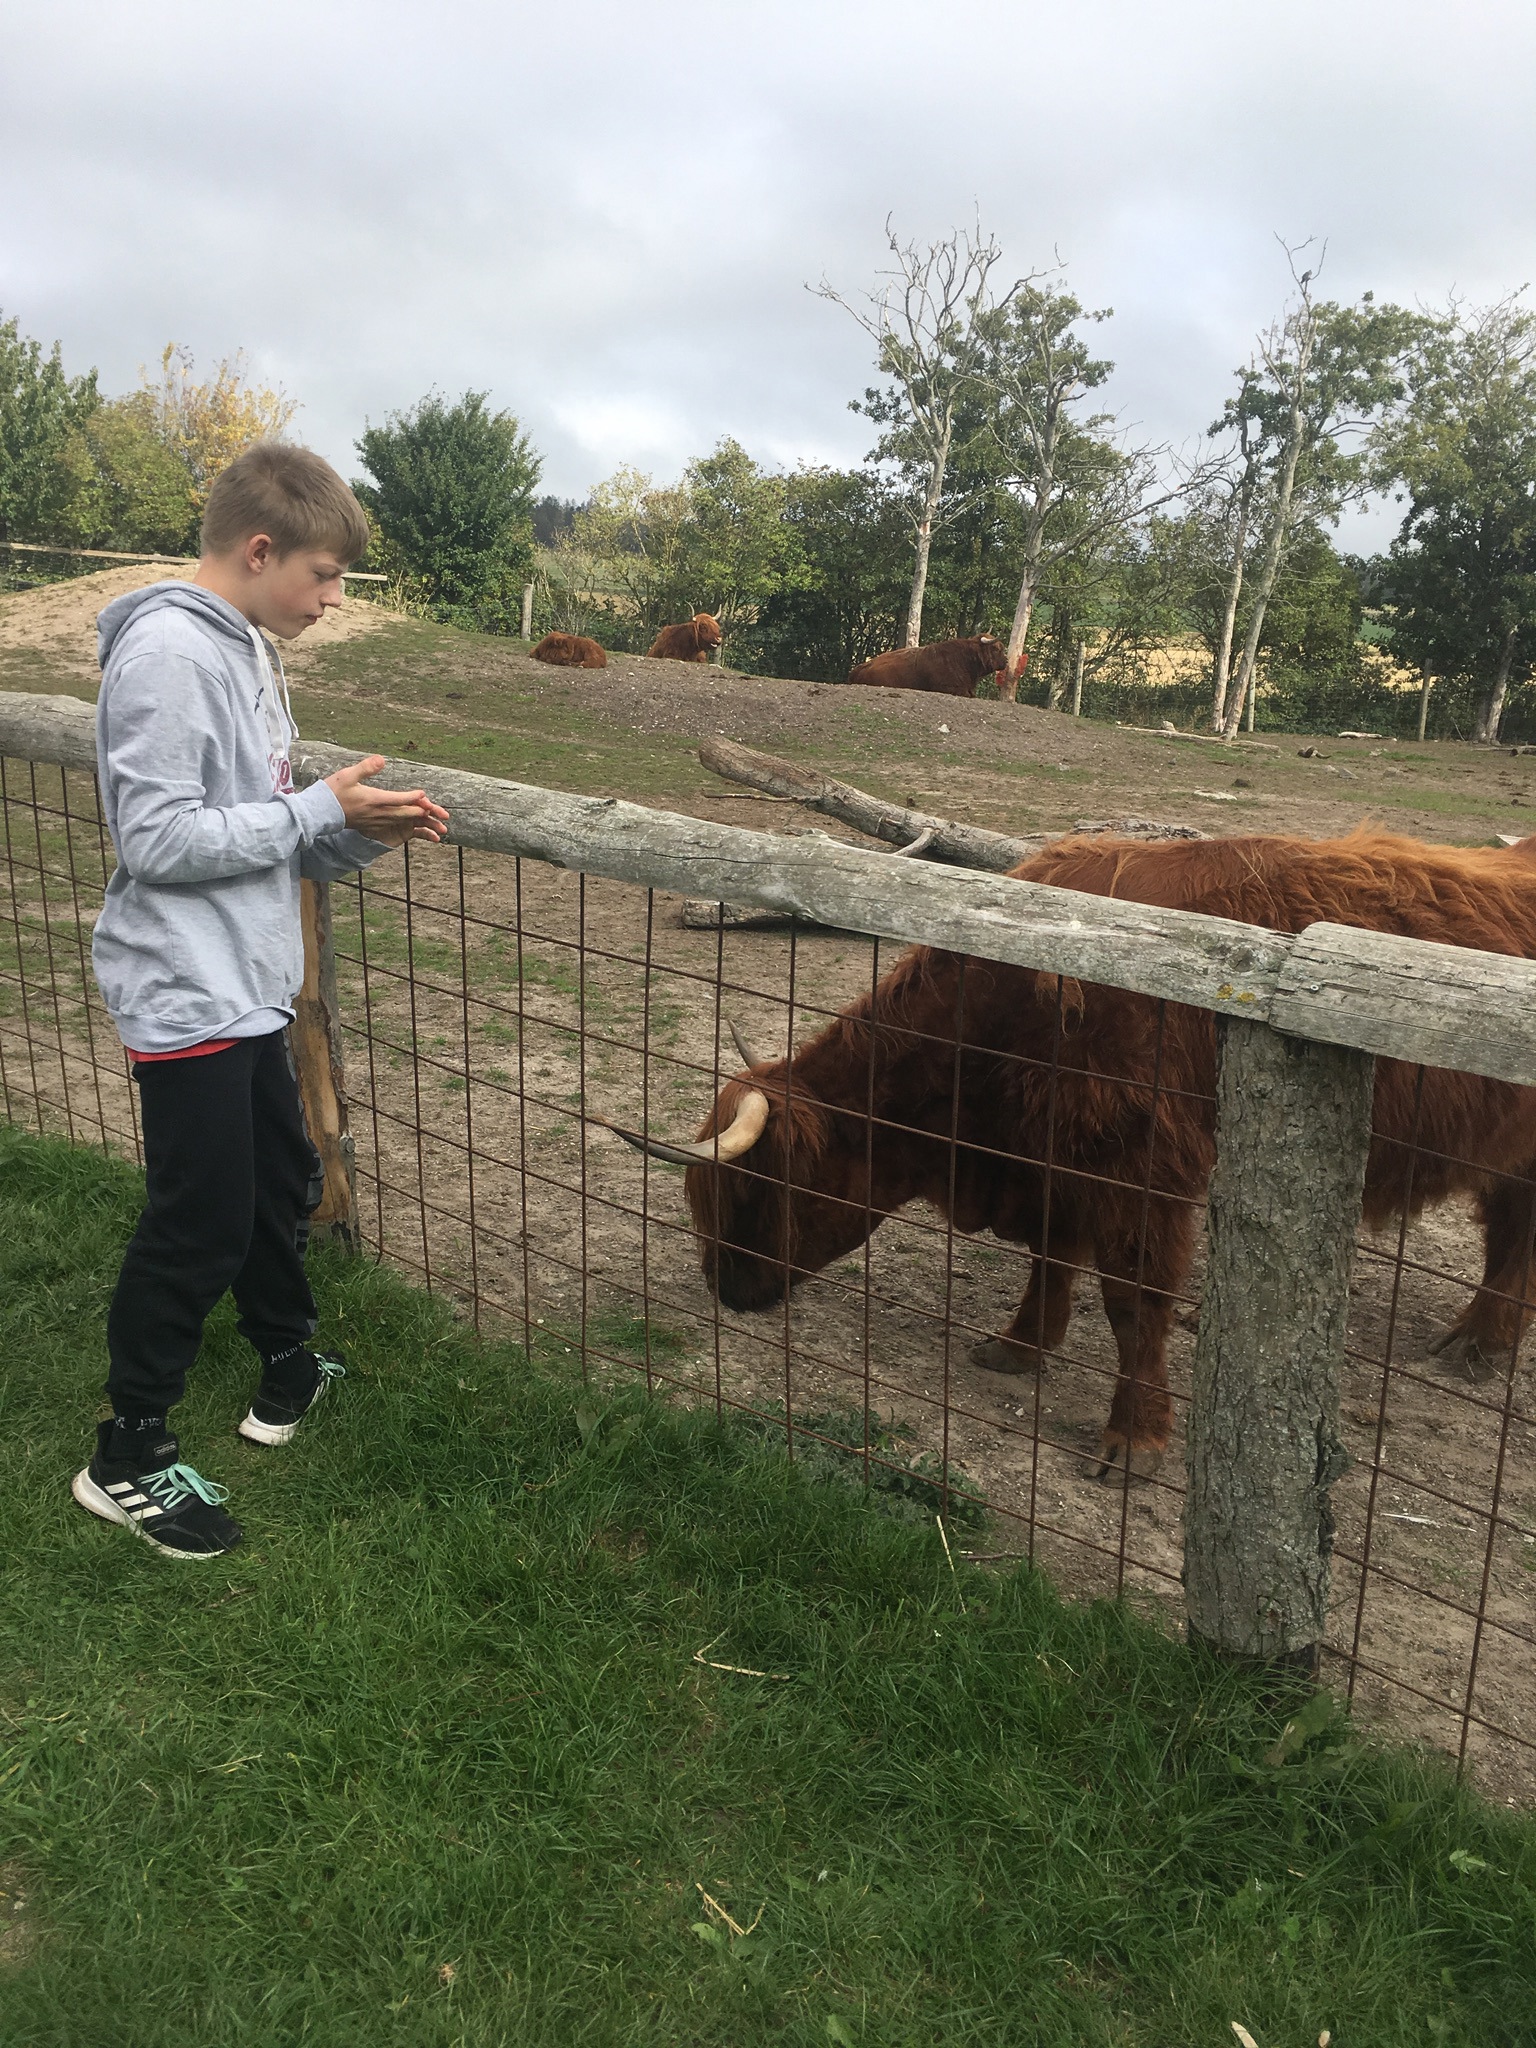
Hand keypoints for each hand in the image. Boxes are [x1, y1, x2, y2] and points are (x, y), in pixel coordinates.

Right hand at [324, 756, 450, 845]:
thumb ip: (366, 767)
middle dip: (423, 813)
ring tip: (435, 826)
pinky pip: (394, 827)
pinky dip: (407, 827)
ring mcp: (375, 821)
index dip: (414, 797)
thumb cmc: (332, 792)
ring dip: (419, 823)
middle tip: (440, 813)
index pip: (399, 799)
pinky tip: (413, 828)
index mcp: (373, 799)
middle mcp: (377, 813)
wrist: (320, 813)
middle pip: (405, 814)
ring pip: (402, 822)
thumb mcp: (348, 775)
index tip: (425, 795)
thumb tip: (382, 759)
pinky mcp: (372, 826)